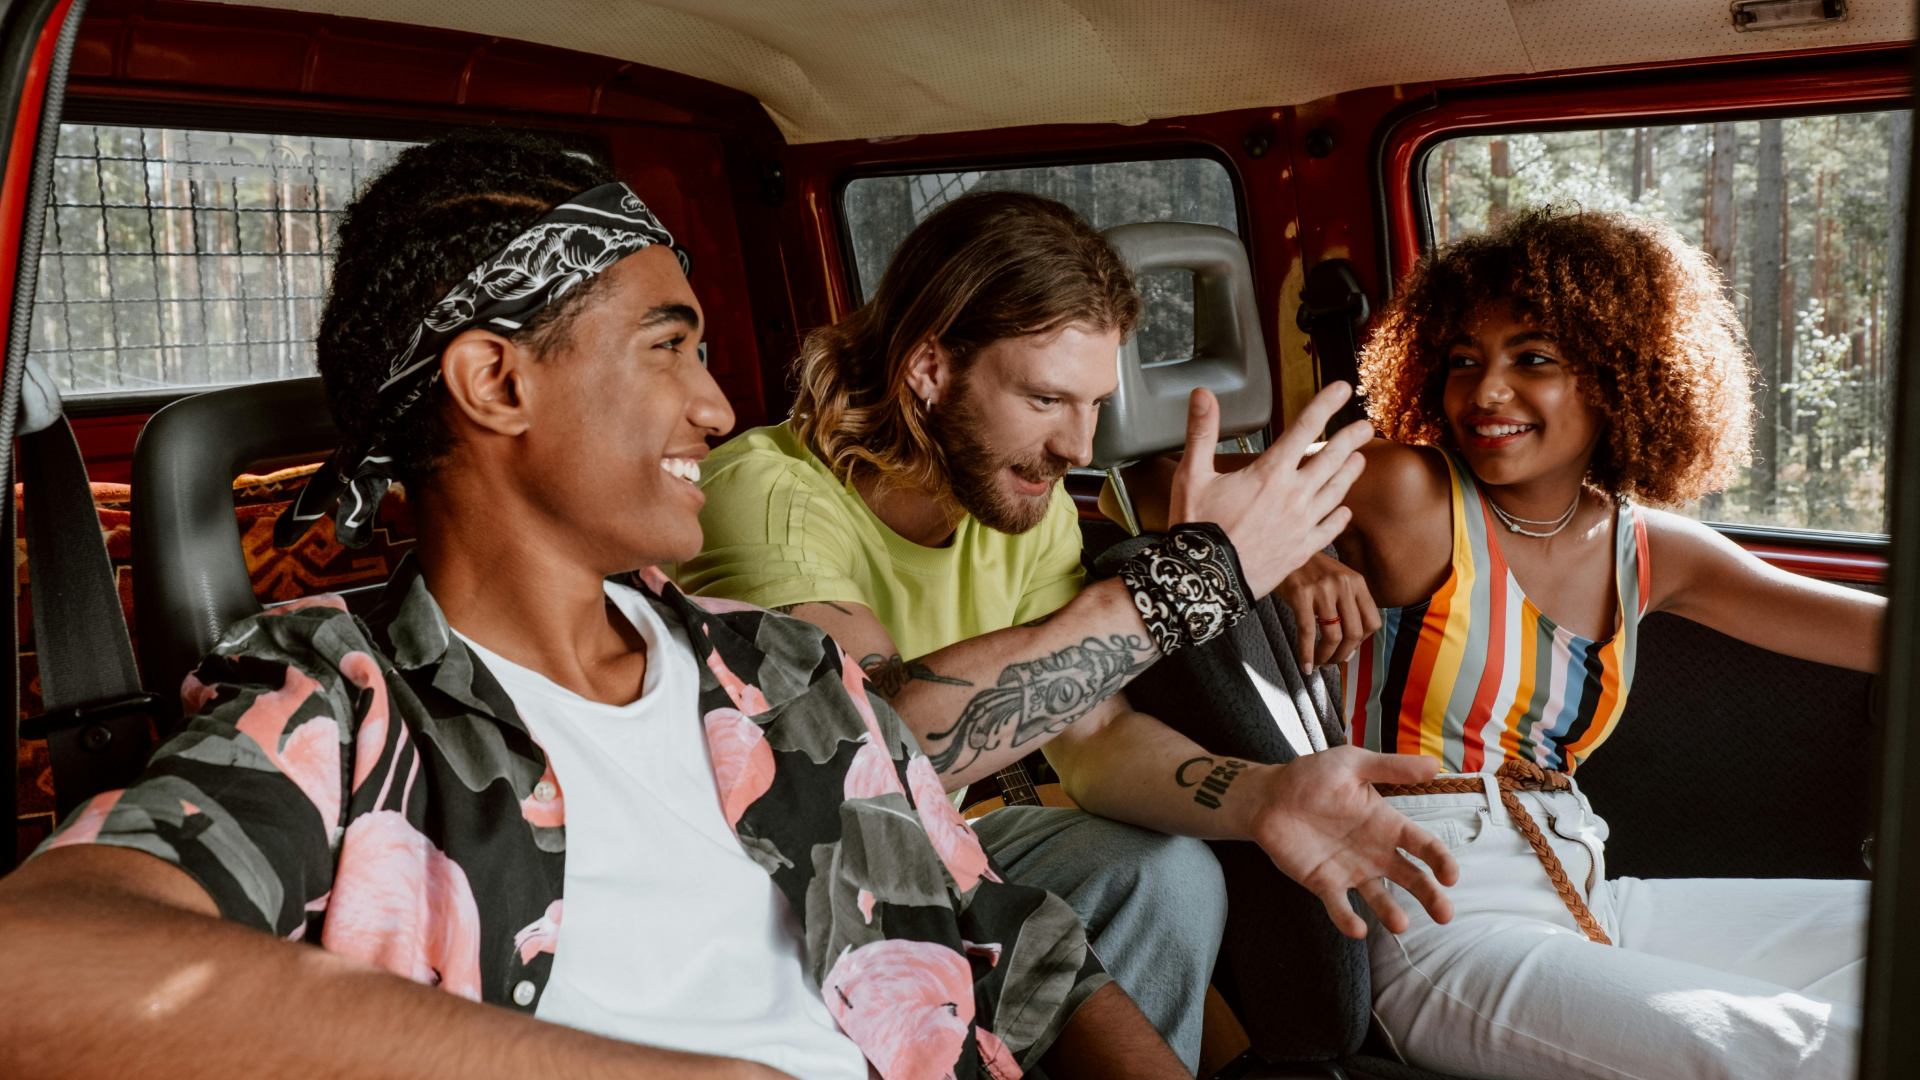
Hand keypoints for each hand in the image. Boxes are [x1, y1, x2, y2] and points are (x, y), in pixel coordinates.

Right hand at [1169, 382, 1372, 597]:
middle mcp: (1293, 495)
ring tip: (1360, 460)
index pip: (1304, 428)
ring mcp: (1301, 524)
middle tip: (1365, 426)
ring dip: (1349, 473)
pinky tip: (1344, 511)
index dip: (1326, 404)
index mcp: (1270, 473)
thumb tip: (1202, 394)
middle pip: (1330, 459)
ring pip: (1335, 492)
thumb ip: (1202, 432)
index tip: (1344, 388)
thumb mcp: (1191, 475)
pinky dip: (1339, 517)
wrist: (1206, 580)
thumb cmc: (1197, 527)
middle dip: (1351, 438)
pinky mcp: (1301, 550)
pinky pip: (1329, 529)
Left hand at [1231, 746, 1457, 938]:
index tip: (1451, 876)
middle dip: (1430, 896)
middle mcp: (1375, 853)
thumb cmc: (1311, 777)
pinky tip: (1357, 929)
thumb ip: (1391, 767)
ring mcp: (1351, 871)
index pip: (1423, 846)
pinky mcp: (1324, 884)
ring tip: (1400, 925)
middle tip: (1444, 914)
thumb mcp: (1353, 764)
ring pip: (1379, 898)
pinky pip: (1339, 906)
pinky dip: (1348, 919)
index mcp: (1387, 825)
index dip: (1440, 861)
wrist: (1268, 796)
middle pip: (1410, 878)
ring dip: (1391, 913)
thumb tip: (1433, 764)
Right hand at [1278, 552, 1382, 673]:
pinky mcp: (1301, 595)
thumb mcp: (1336, 581)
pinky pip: (1307, 633)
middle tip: (1332, 662)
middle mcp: (1343, 584)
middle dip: (1343, 655)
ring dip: (1326, 656)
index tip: (1349, 650)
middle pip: (1353, 633)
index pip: (1372, 622)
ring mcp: (1322, 589)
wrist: (1283, 548)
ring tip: (1319, 663)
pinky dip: (1307, 654)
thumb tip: (1350, 650)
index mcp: (1356, 582)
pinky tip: (1305, 665)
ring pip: (1332, 636)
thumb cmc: (1308, 570)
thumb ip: (1347, 609)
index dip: (1361, 642)